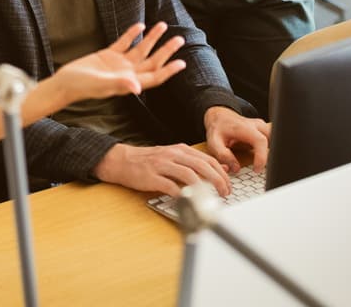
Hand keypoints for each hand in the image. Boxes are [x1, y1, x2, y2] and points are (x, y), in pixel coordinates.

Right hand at [53, 22, 185, 103]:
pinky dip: (132, 34)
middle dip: (166, 51)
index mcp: (129, 82)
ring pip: (140, 50)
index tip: (182, 62)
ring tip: (163, 25)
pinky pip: (124, 43)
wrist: (65, 82)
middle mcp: (127, 73)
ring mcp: (118, 64)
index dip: (168, 70)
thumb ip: (119, 84)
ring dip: (152, 39)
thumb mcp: (101, 84)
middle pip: (152, 61)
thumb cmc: (82, 87)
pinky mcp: (108, 55)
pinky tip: (140, 25)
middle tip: (179, 39)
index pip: (154, 76)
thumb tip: (137, 87)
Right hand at [93, 142, 231, 197]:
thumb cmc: (149, 161)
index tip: (228, 185)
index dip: (221, 173)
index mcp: (180, 150)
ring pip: (188, 174)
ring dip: (203, 188)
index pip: (207, 159)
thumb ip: (195, 162)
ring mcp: (161, 165)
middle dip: (217, 180)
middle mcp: (173, 155)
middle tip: (225, 193)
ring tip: (210, 199)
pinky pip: (170, 186)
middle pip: (202, 166)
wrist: (121, 160)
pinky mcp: (151, 177)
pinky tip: (188, 201)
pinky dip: (181, 194)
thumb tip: (220, 168)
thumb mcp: (173, 157)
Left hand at [203, 107, 270, 173]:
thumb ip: (223, 155)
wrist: (220, 117)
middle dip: (273, 154)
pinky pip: (273, 139)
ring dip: (274, 151)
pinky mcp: (263, 131)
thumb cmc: (218, 129)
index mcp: (245, 128)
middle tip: (267, 170)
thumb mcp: (214, 142)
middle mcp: (256, 126)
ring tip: (269, 165)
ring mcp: (261, 127)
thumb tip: (236, 168)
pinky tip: (269, 160)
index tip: (257, 169)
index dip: (262, 157)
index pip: (260, 141)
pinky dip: (272, 149)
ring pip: (275, 138)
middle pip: (273, 138)